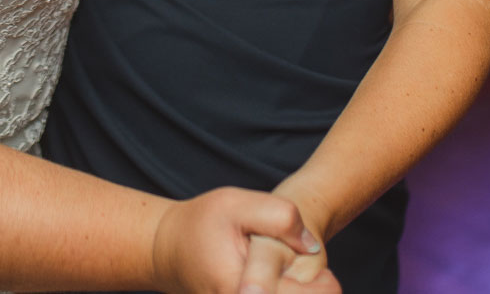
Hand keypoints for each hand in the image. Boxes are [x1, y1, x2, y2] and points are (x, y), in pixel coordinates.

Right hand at [151, 187, 326, 293]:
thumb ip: (278, 217)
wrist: (166, 250)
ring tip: (291, 274)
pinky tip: (280, 281)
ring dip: (297, 291)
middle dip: (313, 291)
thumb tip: (311, 245)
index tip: (321, 269)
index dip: (323, 287)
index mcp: (244, 292)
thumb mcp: (236, 204)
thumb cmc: (200, 224)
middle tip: (313, 270)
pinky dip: (284, 290)